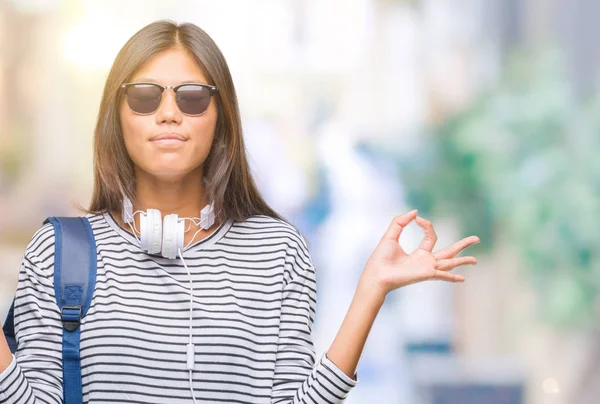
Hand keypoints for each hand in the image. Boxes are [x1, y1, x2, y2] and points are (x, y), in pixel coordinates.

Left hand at [360, 210, 479, 297]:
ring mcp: (427, 268)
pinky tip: (462, 278)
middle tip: (477, 238)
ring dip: (463, 260)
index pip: (431, 237)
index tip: (418, 219)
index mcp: (419, 253)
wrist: (376, 274)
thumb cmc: (381, 259)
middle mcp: (426, 262)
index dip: (427, 225)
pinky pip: (441, 274)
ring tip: (476, 260)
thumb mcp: (390, 235)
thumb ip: (400, 222)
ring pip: (450, 263)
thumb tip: (415, 212)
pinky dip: (451, 276)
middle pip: (449, 252)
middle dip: (463, 245)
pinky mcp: (425, 273)